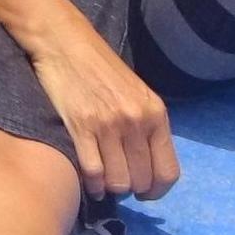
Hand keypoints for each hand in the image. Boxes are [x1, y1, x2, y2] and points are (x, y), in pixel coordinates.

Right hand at [25, 9, 178, 199]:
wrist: (66, 42)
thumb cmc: (102, 68)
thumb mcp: (137, 94)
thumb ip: (147, 127)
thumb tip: (148, 167)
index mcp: (156, 113)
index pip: (168, 172)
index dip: (157, 191)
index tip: (144, 192)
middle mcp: (136, 121)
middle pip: (141, 181)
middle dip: (131, 189)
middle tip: (119, 182)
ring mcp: (109, 125)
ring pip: (118, 182)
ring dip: (111, 189)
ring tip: (104, 183)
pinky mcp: (81, 126)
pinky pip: (93, 173)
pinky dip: (92, 186)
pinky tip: (90, 184)